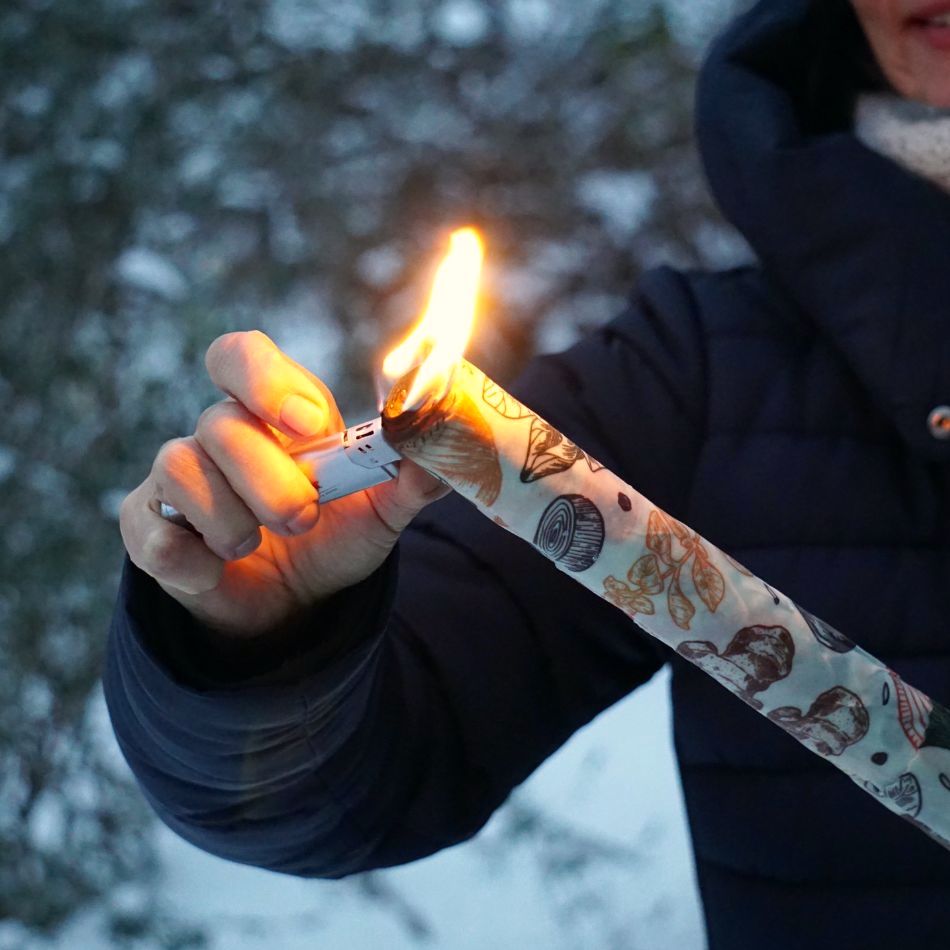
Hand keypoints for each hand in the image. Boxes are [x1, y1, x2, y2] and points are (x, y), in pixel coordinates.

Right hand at [119, 330, 448, 636]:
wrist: (292, 606)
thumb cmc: (331, 540)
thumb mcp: (380, 513)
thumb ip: (411, 480)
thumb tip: (444, 447)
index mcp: (271, 415)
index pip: (241, 356)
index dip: (267, 380)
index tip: (311, 427)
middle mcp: (217, 435)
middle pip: (220, 422)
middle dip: (269, 478)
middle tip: (302, 518)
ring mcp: (176, 479)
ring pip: (179, 468)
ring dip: (232, 520)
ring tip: (257, 547)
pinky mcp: (148, 528)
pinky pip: (150, 531)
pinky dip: (191, 561)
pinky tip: (216, 574)